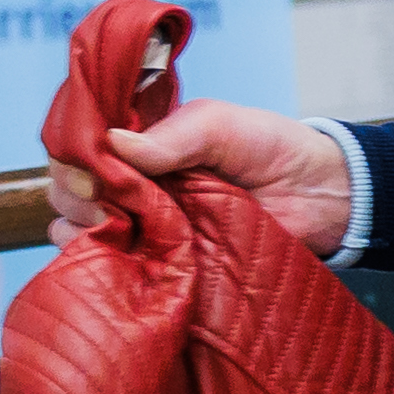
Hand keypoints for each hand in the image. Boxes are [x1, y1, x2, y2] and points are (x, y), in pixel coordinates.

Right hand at [56, 89, 356, 260]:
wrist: (324, 197)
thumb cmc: (273, 150)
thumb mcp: (221, 125)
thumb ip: (173, 135)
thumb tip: (113, 145)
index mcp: (138, 144)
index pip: (77, 146)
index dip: (70, 157)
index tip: (88, 170)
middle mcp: (131, 184)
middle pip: (70, 189)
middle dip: (74, 195)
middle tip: (104, 204)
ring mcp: (143, 225)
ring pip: (79, 230)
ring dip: (83, 229)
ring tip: (115, 229)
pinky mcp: (161, 263)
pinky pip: (115, 268)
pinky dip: (107, 263)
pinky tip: (123, 258)